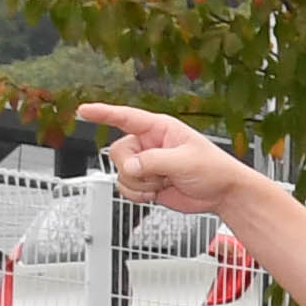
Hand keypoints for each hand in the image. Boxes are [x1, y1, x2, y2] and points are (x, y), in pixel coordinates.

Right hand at [74, 102, 267, 219]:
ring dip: (140, 184)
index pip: (125, 117)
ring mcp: (146, 164)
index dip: (103, 113)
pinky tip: (156, 193)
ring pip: (121, 173)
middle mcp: (149, 144)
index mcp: (159, 129)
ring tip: (164, 183)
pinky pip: (125, 188)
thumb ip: (154, 162)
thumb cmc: (214, 169)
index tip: (83, 110)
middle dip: (134, 168)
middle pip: (118, 152)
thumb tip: (130, 167)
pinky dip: (138, 194)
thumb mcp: (185, 161)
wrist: (223, 193)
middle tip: (158, 175)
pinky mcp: (146, 182)